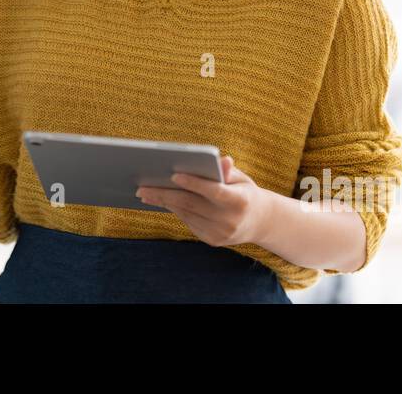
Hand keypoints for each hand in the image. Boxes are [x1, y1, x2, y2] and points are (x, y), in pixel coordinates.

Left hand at [135, 155, 270, 247]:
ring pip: (186, 214)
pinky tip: (161, 201)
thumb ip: (227, 171)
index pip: (214, 191)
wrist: (259, 222)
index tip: (174, 175)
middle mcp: (230, 220)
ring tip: (145, 193)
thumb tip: (221, 160)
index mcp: (239, 201)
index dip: (194, 183)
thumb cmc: (245, 192)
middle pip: (192, 204)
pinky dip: (174, 210)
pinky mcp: (213, 240)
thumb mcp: (241, 179)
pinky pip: (189, 222)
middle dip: (164, 194)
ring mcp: (221, 233)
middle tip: (142, 187)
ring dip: (164, 203)